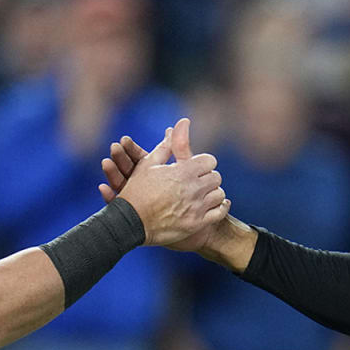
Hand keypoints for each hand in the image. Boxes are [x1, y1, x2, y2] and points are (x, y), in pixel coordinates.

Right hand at [115, 118, 228, 246]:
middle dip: (208, 177)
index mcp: (182, 171)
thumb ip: (167, 146)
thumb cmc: (136, 192)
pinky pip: (220, 213)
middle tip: (199, 181)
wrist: (129, 224)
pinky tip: (213, 205)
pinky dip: (220, 207)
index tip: (197, 167)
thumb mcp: (148, 165)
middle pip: (216, 177)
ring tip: (203, 194)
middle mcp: (192, 188)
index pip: (209, 161)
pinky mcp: (197, 223)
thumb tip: (179, 125)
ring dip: (212, 193)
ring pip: (219, 195)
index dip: (203, 163)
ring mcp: (196, 207)